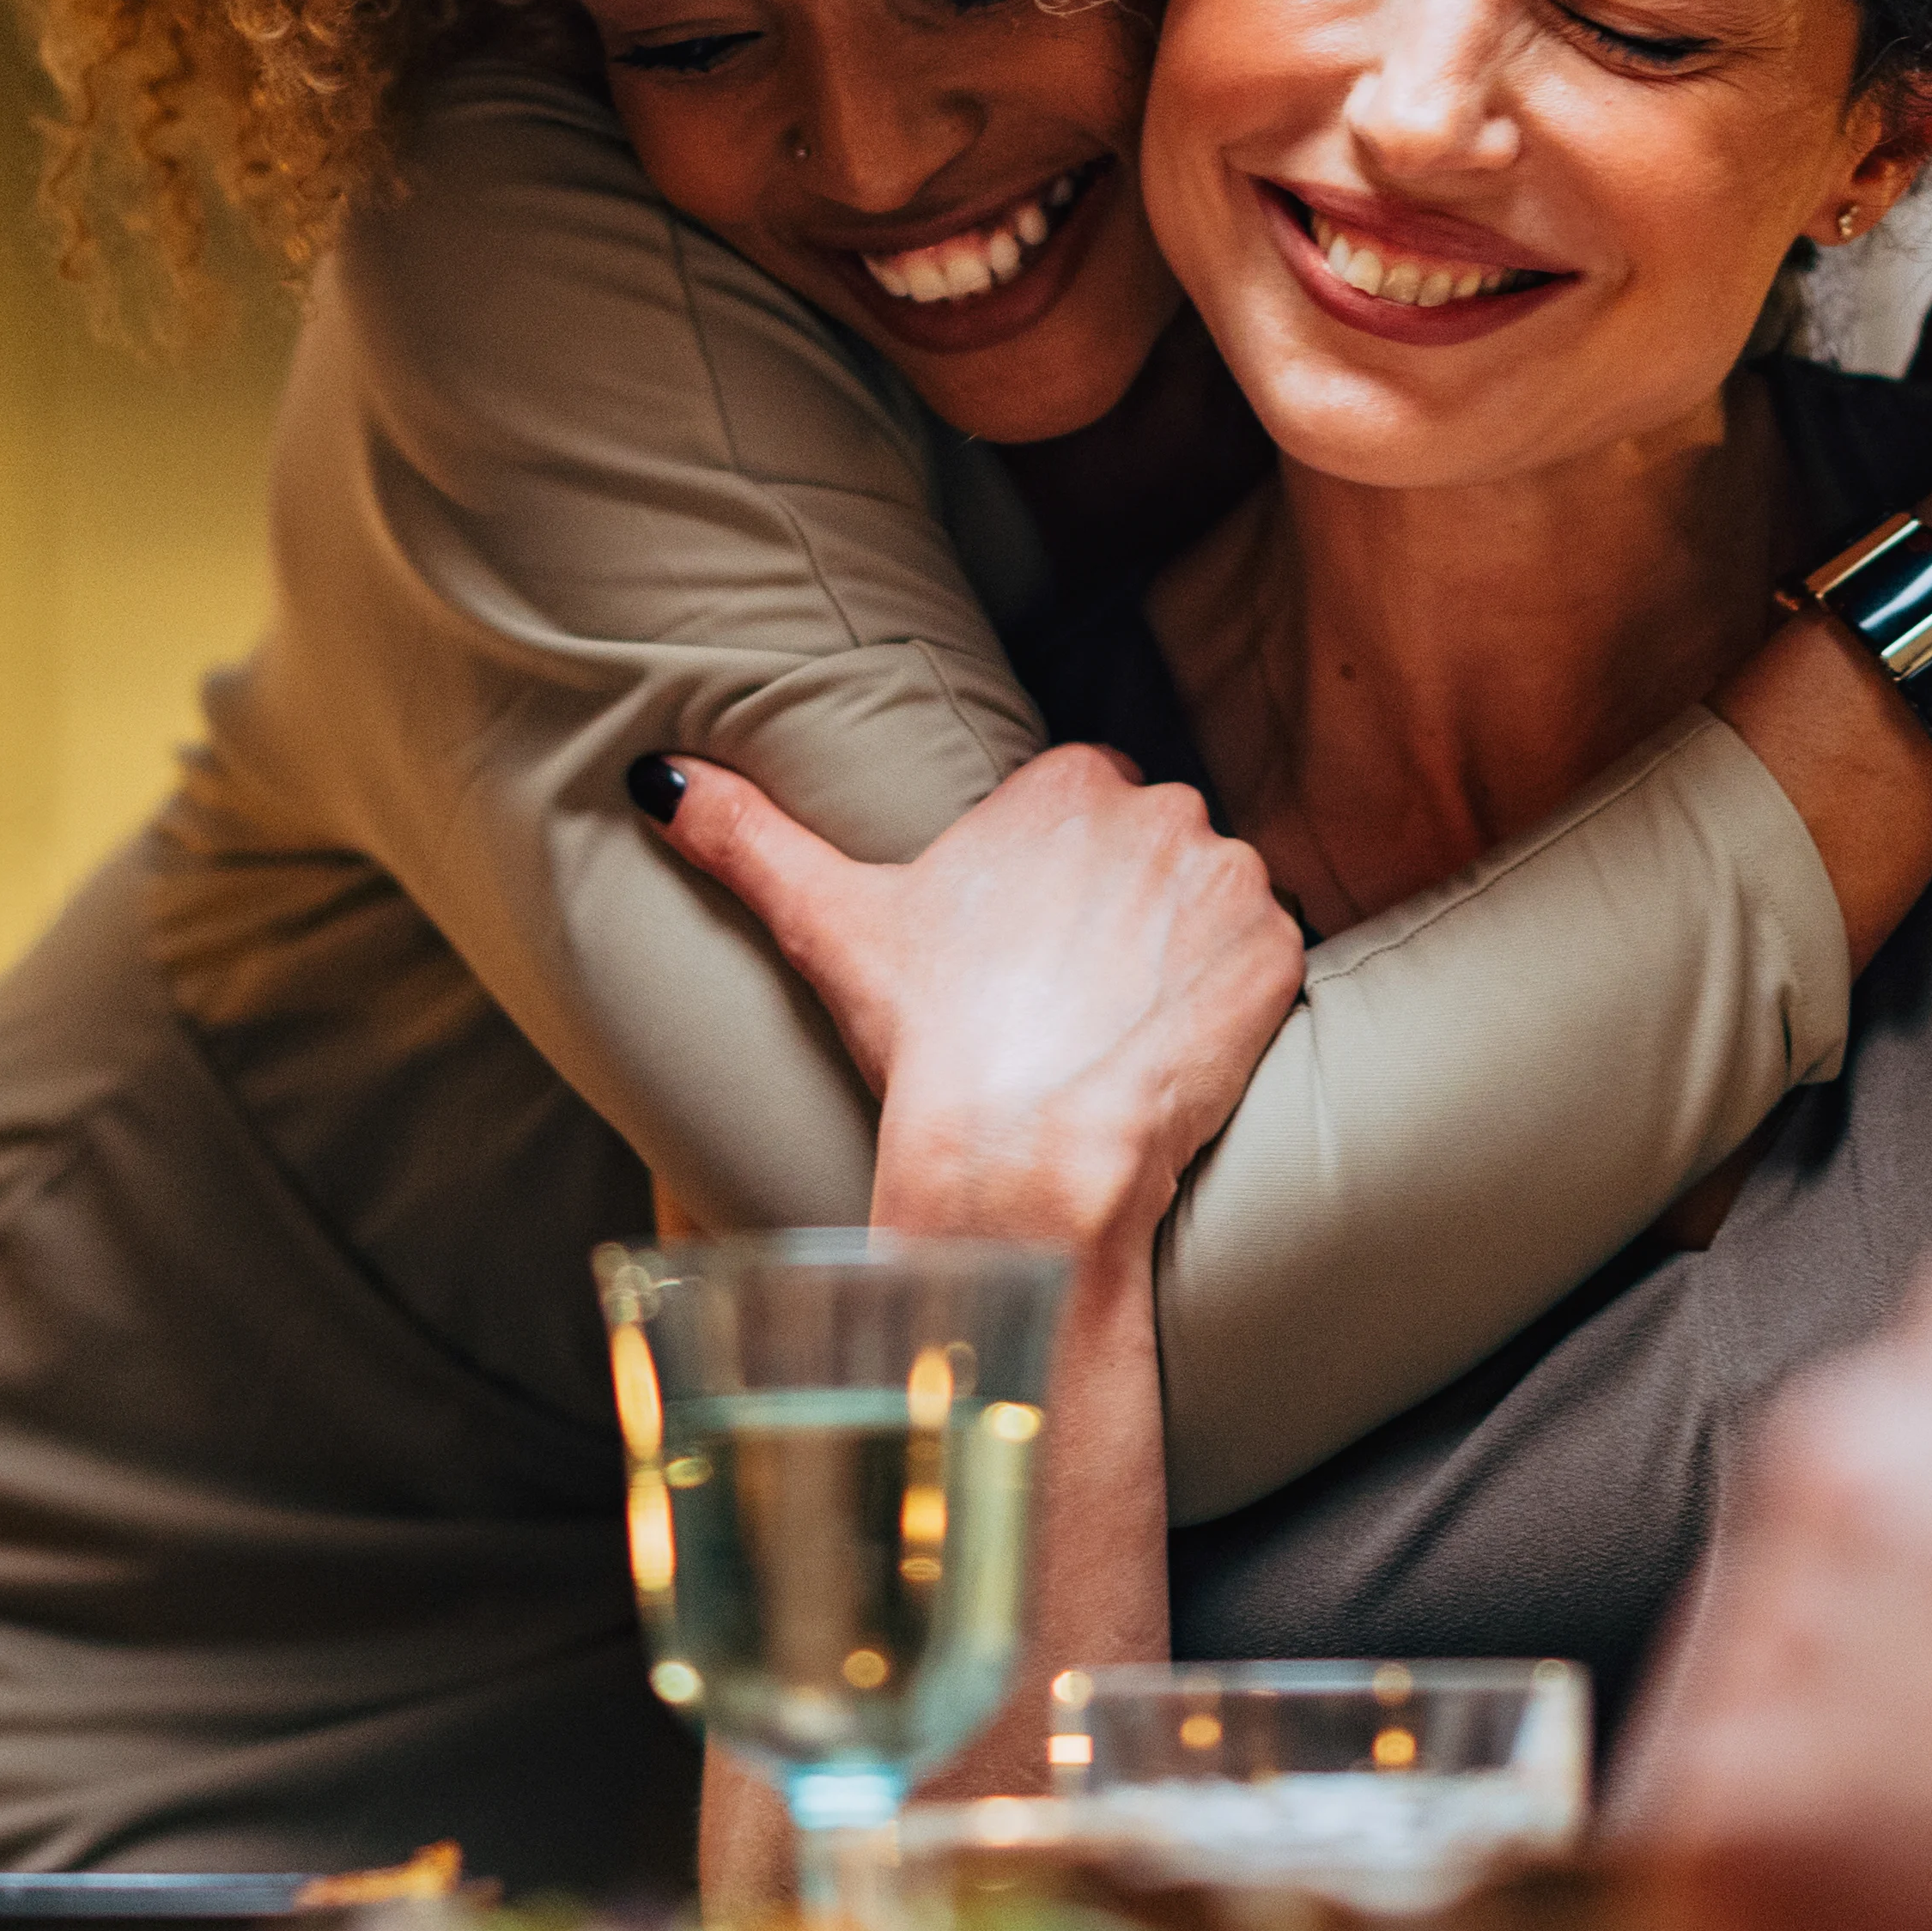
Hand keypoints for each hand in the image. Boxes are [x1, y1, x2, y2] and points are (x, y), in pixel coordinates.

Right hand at [639, 744, 1301, 1269]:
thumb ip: (747, 835)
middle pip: (1155, 852)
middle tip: (1069, 1002)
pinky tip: (1171, 1045)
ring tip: (1115, 1028)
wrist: (1024, 1153)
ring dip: (1181, 957)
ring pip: (1212, 905)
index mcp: (1067, 778)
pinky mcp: (1277, 950)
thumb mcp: (829, 922)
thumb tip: (654, 776)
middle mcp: (1160, 804)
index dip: (1058, 889)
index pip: (1086, 808)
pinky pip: (1268, 959)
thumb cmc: (929, 1039)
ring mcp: (1229, 878)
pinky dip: (1231, 1002)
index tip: (1028, 955)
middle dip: (1125, 917)